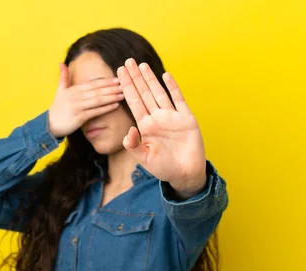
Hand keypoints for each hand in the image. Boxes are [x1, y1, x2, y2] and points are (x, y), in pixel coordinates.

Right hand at [48, 64, 124, 137]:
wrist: (49, 125)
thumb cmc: (57, 108)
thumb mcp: (59, 91)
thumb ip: (63, 77)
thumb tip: (61, 63)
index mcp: (73, 89)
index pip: (92, 84)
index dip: (105, 81)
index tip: (117, 79)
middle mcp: (76, 97)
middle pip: (97, 91)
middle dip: (111, 87)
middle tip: (124, 84)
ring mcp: (78, 107)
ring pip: (98, 100)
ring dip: (111, 97)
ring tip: (123, 94)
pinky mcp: (79, 117)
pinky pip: (95, 112)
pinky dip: (106, 108)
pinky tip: (116, 105)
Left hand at [117, 58, 206, 196]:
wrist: (185, 174)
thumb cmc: (164, 168)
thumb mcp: (144, 159)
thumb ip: (133, 145)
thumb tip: (129, 130)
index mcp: (145, 126)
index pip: (133, 102)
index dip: (126, 87)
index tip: (119, 73)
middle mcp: (157, 118)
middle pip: (144, 93)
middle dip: (135, 78)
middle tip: (127, 61)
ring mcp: (171, 117)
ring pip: (158, 93)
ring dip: (150, 79)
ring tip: (141, 64)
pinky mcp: (186, 119)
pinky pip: (178, 100)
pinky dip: (173, 88)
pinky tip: (166, 76)